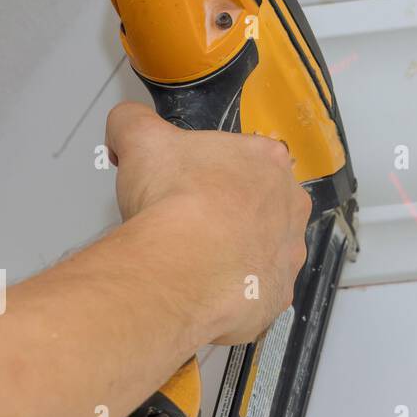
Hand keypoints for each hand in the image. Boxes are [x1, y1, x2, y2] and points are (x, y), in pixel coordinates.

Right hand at [103, 101, 311, 344]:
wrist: (182, 265)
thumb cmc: (173, 199)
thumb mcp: (141, 140)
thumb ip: (133, 122)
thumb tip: (126, 123)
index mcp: (268, 160)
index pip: (243, 159)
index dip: (207, 173)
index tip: (183, 187)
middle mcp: (290, 204)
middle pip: (258, 205)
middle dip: (226, 214)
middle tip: (187, 225)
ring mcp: (289, 252)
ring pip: (261, 250)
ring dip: (234, 254)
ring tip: (193, 262)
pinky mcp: (279, 294)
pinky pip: (256, 292)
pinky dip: (233, 294)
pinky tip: (204, 292)